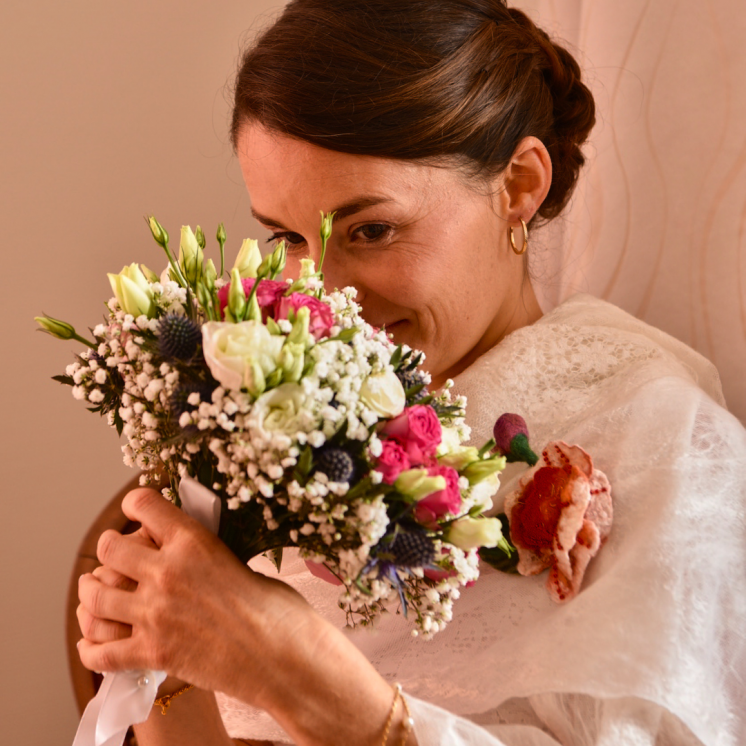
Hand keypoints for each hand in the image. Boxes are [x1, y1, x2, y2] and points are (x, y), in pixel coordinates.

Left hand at [77, 487, 317, 705]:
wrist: (286, 657)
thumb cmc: (278, 609)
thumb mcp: (241, 563)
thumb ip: (206, 557)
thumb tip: (191, 557)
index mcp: (194, 542)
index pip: (145, 504)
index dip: (135, 503)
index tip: (135, 509)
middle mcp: (167, 572)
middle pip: (109, 549)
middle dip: (108, 549)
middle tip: (115, 557)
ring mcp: (155, 614)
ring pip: (95, 597)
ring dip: (92, 594)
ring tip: (96, 593)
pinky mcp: (153, 653)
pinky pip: (100, 652)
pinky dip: (91, 648)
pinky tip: (95, 642)